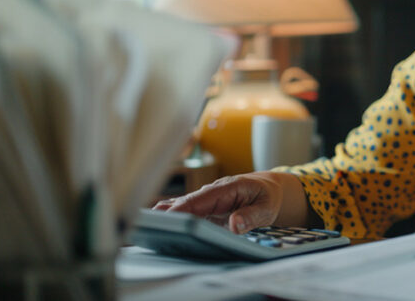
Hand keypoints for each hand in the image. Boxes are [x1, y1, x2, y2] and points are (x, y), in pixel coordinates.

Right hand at [154, 171, 302, 233]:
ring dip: (164, 214)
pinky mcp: (203, 207)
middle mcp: (212, 192)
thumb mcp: (267, 208)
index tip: (169, 219)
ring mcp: (206, 199)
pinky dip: (169, 216)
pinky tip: (154, 224)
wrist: (269, 189)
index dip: (184, 208)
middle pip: (185, 202)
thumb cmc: (267, 197)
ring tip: (145, 226)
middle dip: (167, 213)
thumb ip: (252, 216)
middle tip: (148, 225)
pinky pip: (184, 210)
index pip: (201, 199)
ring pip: (180, 205)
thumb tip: (235, 224)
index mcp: (227, 188)